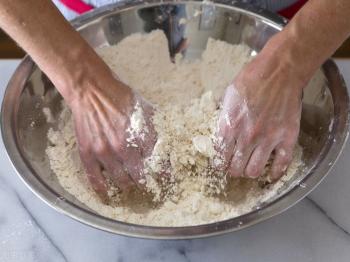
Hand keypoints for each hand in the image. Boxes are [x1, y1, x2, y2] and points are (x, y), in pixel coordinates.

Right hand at [68, 75, 156, 199]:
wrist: (92, 90)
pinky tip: (108, 196)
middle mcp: (125, 148)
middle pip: (141, 178)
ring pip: (121, 181)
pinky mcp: (88, 154)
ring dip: (129, 186)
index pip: (158, 165)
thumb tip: (167, 142)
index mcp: (142, 137)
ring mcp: (105, 153)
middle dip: (147, 184)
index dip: (164, 176)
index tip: (167, 182)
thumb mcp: (146, 110)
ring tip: (131, 186)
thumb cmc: (121, 97)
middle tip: (149, 186)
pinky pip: (95, 179)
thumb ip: (156, 129)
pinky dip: (103, 191)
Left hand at [215, 51, 303, 179]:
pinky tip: (271, 174)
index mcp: (229, 127)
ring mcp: (268, 139)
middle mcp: (246, 137)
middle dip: (233, 170)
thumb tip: (220, 127)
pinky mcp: (286, 138)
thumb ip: (223, 115)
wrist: (279, 71)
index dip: (220, 164)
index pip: (220, 158)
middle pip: (235, 169)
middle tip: (235, 166)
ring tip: (250, 167)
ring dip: (250, 172)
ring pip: (254, 171)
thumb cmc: (252, 79)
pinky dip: (275, 173)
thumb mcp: (228, 96)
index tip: (222, 164)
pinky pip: (281, 164)